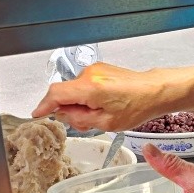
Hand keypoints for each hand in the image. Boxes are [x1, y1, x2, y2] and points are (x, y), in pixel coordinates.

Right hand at [32, 63, 170, 130]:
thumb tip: (62, 115)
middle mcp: (90, 74)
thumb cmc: (138, 106)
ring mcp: (95, 70)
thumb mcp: (106, 122)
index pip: (55, 94)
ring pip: (75, 89)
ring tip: (101, 114)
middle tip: (84, 122)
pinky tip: (103, 105)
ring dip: (80, 103)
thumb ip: (79, 119)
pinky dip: (87, 97)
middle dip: (68, 109)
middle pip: (65, 92)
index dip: (44, 105)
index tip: (37, 115)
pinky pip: (84, 85)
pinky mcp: (100, 70)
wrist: (155, 91)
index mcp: (89, 87)